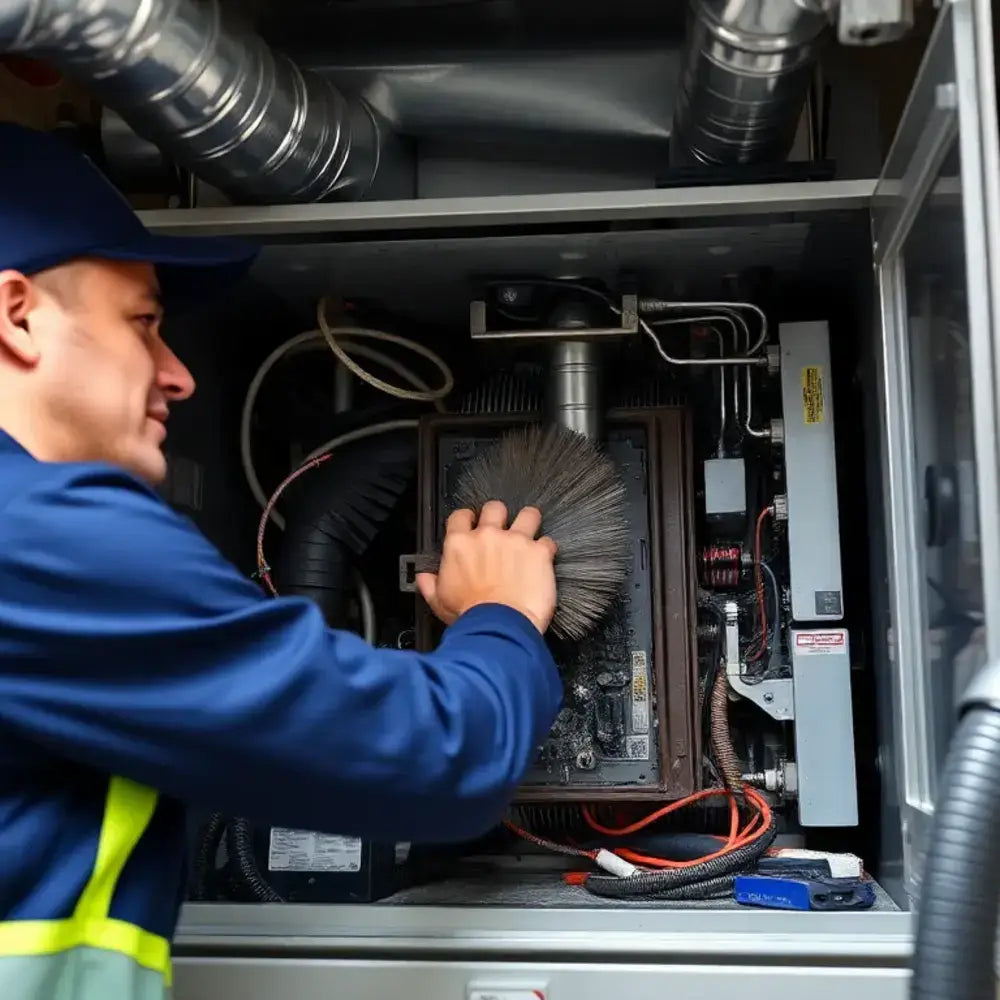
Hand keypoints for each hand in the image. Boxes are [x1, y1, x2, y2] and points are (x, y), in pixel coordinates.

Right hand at [416, 501, 556, 633]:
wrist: (497, 627)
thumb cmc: (470, 617)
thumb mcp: (439, 601)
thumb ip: (430, 584)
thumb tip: (424, 577)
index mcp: (460, 545)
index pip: (460, 516)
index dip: (467, 518)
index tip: (472, 525)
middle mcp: (488, 536)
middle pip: (495, 507)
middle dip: (499, 515)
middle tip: (502, 528)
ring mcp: (516, 541)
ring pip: (528, 514)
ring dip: (529, 521)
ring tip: (530, 530)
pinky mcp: (539, 553)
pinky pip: (548, 541)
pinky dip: (546, 549)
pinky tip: (543, 559)